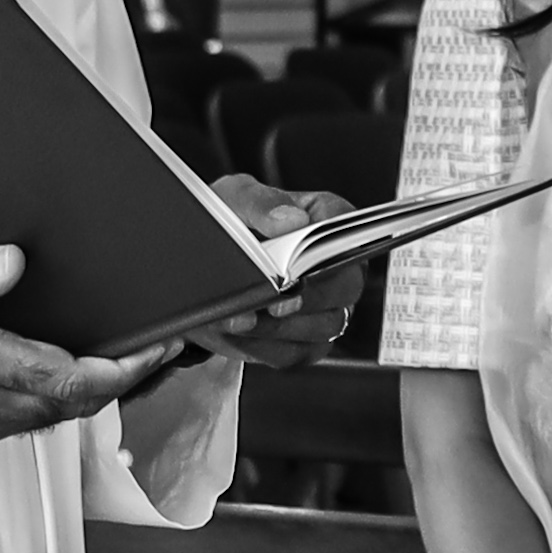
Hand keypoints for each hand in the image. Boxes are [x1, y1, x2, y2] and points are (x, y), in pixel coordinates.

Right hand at [0, 246, 159, 460]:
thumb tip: (14, 263)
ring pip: (47, 419)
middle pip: (73, 406)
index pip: (75, 382)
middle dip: (117, 378)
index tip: (161, 347)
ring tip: (109, 357)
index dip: (128, 369)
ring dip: (81, 393)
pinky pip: (16, 425)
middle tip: (150, 347)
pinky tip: (44, 374)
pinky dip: (44, 402)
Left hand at [194, 178, 367, 369]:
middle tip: (276, 301)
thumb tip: (292, 219)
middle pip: (346, 286)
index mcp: (326, 220)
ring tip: (243, 319)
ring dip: (282, 327)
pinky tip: (239, 334)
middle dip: (309, 298)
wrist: (203, 266)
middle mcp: (336, 267)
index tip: (302, 257)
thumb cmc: (229, 224)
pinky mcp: (303, 342)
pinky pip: (295, 354)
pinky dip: (265, 347)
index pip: (348, 227)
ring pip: (324, 327)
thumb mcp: (235, 199)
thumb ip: (261, 203)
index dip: (332, 244)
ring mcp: (325, 308)